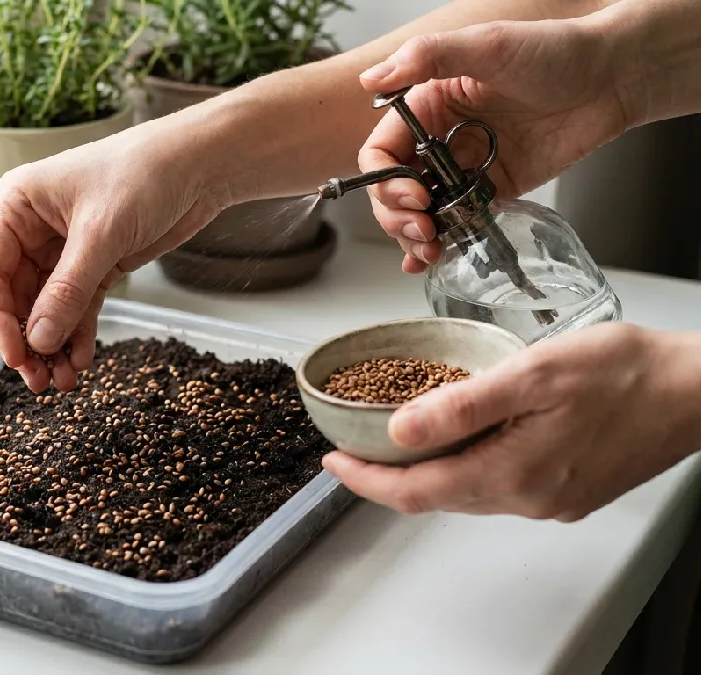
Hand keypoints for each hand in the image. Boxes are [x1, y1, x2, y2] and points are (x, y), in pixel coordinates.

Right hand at [0, 120, 229, 391]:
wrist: (201, 164)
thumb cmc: (144, 174)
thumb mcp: (101, 235)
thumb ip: (67, 291)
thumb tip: (38, 341)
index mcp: (17, 206)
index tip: (16, 355)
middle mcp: (33, 228)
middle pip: (15, 297)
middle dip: (27, 339)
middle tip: (38, 380)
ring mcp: (64, 249)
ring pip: (46, 308)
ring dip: (52, 344)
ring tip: (62, 382)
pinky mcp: (96, 264)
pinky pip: (77, 307)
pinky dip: (77, 335)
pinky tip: (81, 361)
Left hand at [321, 323, 700, 520]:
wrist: (696, 389)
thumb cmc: (624, 372)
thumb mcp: (532, 374)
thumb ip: (462, 405)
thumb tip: (399, 427)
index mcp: (515, 474)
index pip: (416, 493)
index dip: (367, 481)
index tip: (333, 463)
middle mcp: (530, 499)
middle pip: (437, 497)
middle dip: (390, 476)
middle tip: (355, 449)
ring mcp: (551, 501)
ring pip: (467, 492)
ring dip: (428, 471)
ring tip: (395, 439)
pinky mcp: (568, 492)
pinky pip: (499, 486)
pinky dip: (466, 466)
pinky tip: (460, 438)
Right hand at [357, 18, 637, 273]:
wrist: (612, 77)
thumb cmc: (555, 50)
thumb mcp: (487, 45)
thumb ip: (427, 57)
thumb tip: (372, 79)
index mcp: (426, 105)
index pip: (381, 152)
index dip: (385, 180)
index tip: (413, 195)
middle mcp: (438, 138)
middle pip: (392, 190)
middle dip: (397, 216)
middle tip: (423, 229)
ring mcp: (464, 167)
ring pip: (419, 212)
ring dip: (413, 236)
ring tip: (429, 249)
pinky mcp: (492, 189)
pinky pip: (457, 220)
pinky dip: (442, 241)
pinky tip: (435, 257)